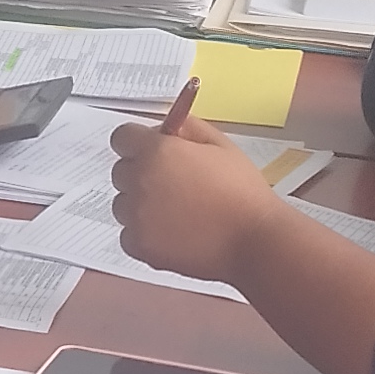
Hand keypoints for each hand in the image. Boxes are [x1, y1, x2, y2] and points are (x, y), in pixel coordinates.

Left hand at [108, 118, 277, 280]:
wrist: (253, 240)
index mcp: (157, 151)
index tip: (152, 151)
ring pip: (123, 205)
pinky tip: (172, 232)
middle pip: (121, 171)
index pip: (122, 137)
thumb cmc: (242, 192)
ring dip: (140, 205)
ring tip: (176, 212)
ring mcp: (136, 216)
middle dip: (140, 173)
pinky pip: (128, 235)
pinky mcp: (139, 246)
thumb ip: (188, 128)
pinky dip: (144, 234)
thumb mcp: (221, 145)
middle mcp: (140, 181)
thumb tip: (167, 127)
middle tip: (172, 184)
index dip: (138, 143)